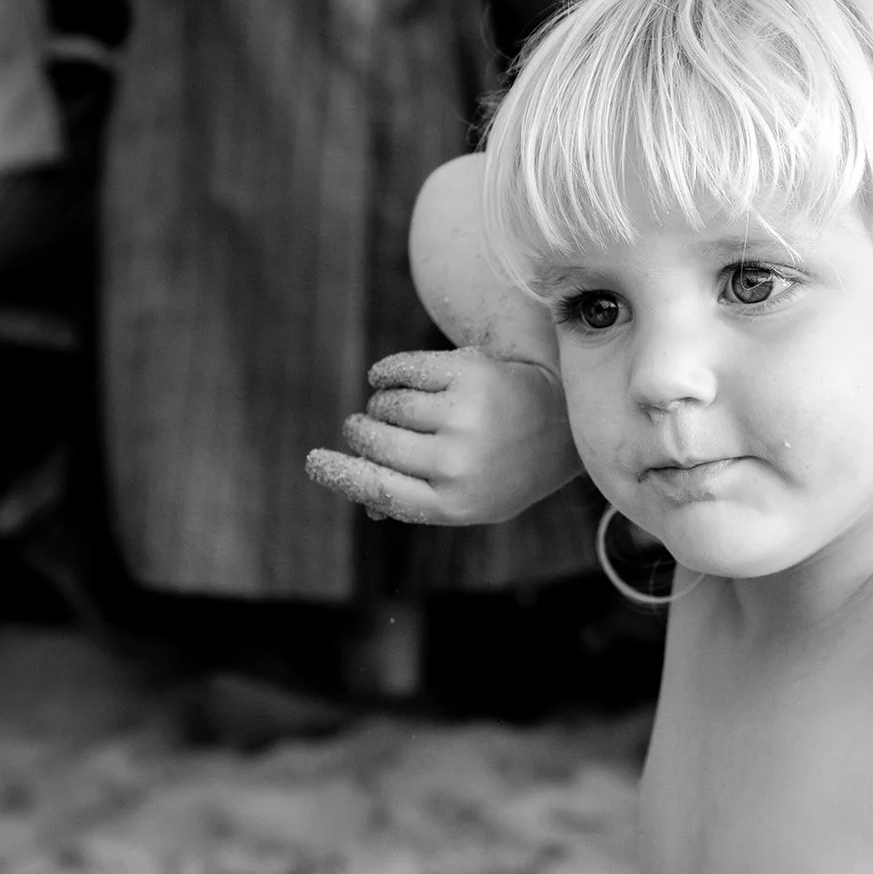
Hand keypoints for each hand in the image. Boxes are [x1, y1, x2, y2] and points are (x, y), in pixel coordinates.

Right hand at [305, 348, 580, 525]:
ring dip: (383, 403)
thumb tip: (364, 504)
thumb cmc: (501, 466)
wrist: (559, 421)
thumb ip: (416, 501)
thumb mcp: (468, 499)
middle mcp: (458, 463)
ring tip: (402, 408)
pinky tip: (390, 378)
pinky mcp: (470, 374)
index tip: (314, 460)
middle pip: (374, 441)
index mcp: (452, 503)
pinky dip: (387, 373)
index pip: (378, 488)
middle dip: (360, 431)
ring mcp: (466, 417)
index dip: (340, 474)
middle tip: (363, 426)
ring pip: (386, 404)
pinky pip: (401, 370)